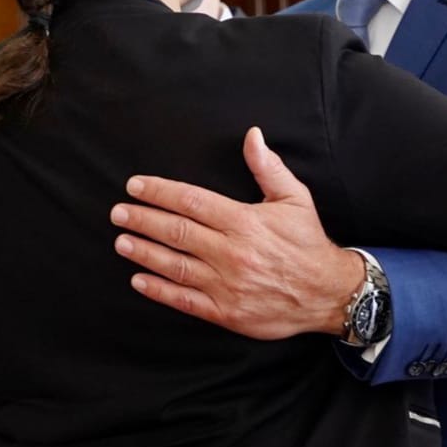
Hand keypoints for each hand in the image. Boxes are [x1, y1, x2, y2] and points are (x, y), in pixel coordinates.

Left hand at [110, 127, 364, 338]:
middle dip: (142, 220)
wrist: (327, 293)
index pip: (190, 201)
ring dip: (143, 252)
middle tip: (119, 213)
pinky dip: (158, 290)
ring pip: (174, 265)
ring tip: (121, 242)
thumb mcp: (295, 198)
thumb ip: (268, 167)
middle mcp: (231, 252)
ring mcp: (226, 284)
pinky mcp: (225, 312)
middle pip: (175, 231)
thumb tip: (252, 135)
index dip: (158, 192)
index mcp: (244, 221)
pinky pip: (184, 300)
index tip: (136, 187)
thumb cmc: (308, 243)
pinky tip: (139, 280)